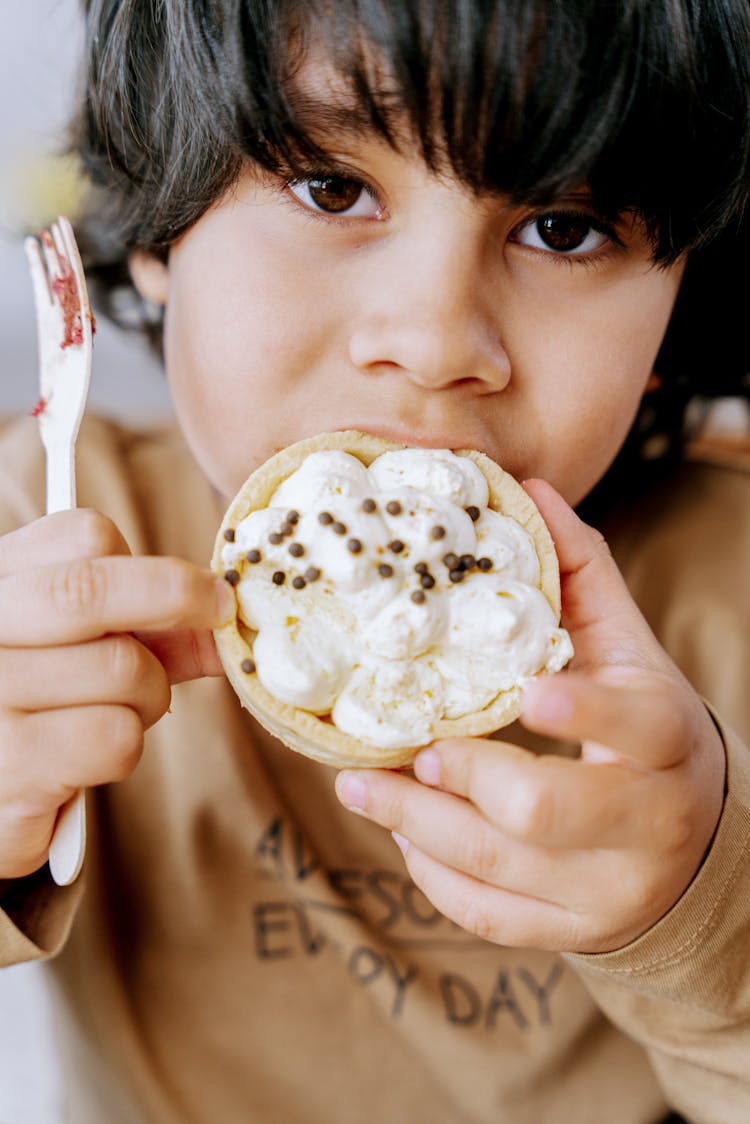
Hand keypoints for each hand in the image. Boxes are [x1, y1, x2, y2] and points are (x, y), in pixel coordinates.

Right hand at [0, 509, 233, 878]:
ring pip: (121, 668)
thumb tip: (227, 621)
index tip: (207, 591)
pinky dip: (124, 750)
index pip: (82, 537)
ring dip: (149, 697)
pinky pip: (115, 736)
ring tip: (115, 715)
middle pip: (89, 589)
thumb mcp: (91, 655)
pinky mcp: (10, 764)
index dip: (157, 565)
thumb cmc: (45, 716)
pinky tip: (88, 762)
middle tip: (219, 616)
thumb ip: (154, 634)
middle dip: (175, 598)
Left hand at [335, 481, 725, 953]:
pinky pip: (487, 914)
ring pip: (496, 870)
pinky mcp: (572, 931)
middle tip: (407, 748)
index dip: (580, 715)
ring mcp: (608, 891)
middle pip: (540, 809)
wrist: (687, 842)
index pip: (633, 727)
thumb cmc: (643, 730)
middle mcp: (646, 824)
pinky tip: (401, 832)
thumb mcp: (628, 654)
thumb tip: (527, 491)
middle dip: (458, 777)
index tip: (524, 696)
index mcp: (665, 741)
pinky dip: (432, 872)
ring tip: (358, 786)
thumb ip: (580, 577)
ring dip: (414, 823)